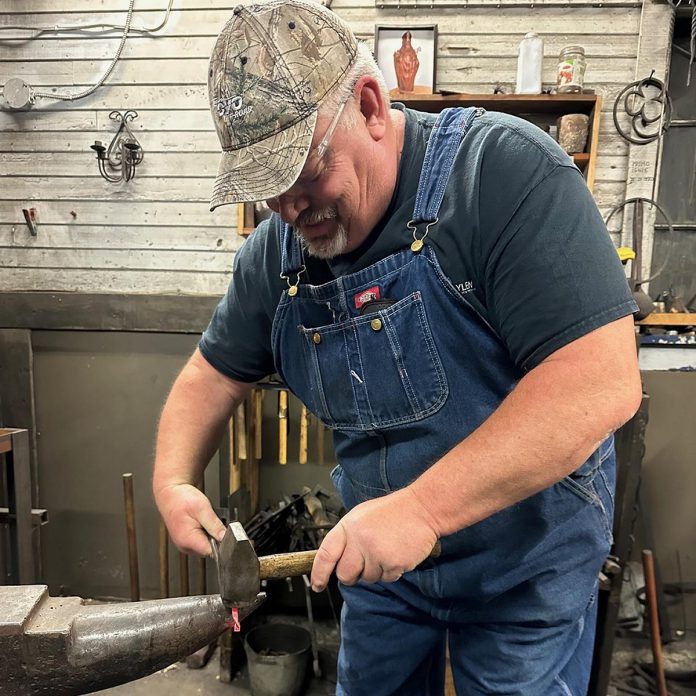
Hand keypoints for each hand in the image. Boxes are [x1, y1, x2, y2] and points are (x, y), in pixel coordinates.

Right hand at [155, 483, 225, 555]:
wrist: (170, 494)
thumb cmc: (181, 499)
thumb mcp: (202, 508)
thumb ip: (214, 525)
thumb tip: (224, 537)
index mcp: (188, 540)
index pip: (211, 551)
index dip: (221, 542)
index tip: (223, 532)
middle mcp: (184, 546)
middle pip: (209, 549)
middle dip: (215, 536)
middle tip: (210, 520)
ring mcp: (184, 544)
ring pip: (205, 545)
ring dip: (210, 534)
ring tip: (204, 519)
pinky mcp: (186, 540)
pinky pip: (200, 540)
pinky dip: (204, 532)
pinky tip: (201, 522)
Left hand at [310, 487, 439, 591]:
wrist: (422, 508)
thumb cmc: (392, 512)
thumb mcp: (361, 516)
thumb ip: (348, 538)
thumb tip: (336, 560)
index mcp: (348, 526)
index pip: (326, 554)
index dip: (319, 573)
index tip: (317, 585)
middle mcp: (359, 540)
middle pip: (345, 574)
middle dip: (353, 574)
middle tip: (366, 562)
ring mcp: (376, 553)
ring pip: (367, 578)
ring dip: (376, 570)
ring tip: (386, 549)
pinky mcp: (393, 564)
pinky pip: (387, 579)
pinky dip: (392, 571)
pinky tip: (397, 553)